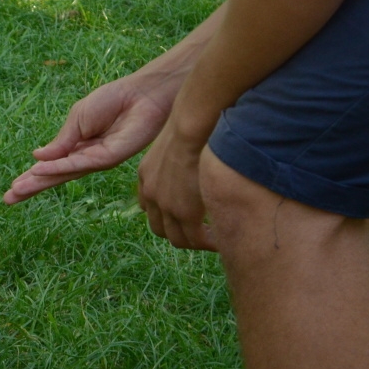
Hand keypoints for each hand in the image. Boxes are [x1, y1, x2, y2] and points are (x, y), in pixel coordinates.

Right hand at [5, 76, 172, 203]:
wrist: (142, 94)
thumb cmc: (114, 101)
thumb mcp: (78, 118)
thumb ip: (61, 141)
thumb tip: (36, 158)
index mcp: (78, 147)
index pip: (51, 166)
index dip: (32, 176)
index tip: (13, 187)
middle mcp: (86, 159)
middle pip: (55, 176)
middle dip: (31, 187)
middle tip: (8, 199)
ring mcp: (97, 161)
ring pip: (63, 175)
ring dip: (38, 182)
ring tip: (17, 190)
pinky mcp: (108, 158)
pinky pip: (78, 164)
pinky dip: (57, 167)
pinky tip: (39, 170)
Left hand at [136, 119, 216, 250]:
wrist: (190, 128)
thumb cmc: (190, 125)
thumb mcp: (175, 143)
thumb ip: (179, 157)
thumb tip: (194, 158)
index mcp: (146, 176)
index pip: (149, 206)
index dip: (165, 215)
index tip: (185, 216)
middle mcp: (150, 194)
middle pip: (159, 228)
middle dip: (178, 232)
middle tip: (201, 231)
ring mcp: (165, 206)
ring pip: (178, 238)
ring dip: (195, 241)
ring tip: (215, 238)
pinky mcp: (184, 213)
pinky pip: (197, 239)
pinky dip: (209, 243)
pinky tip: (222, 240)